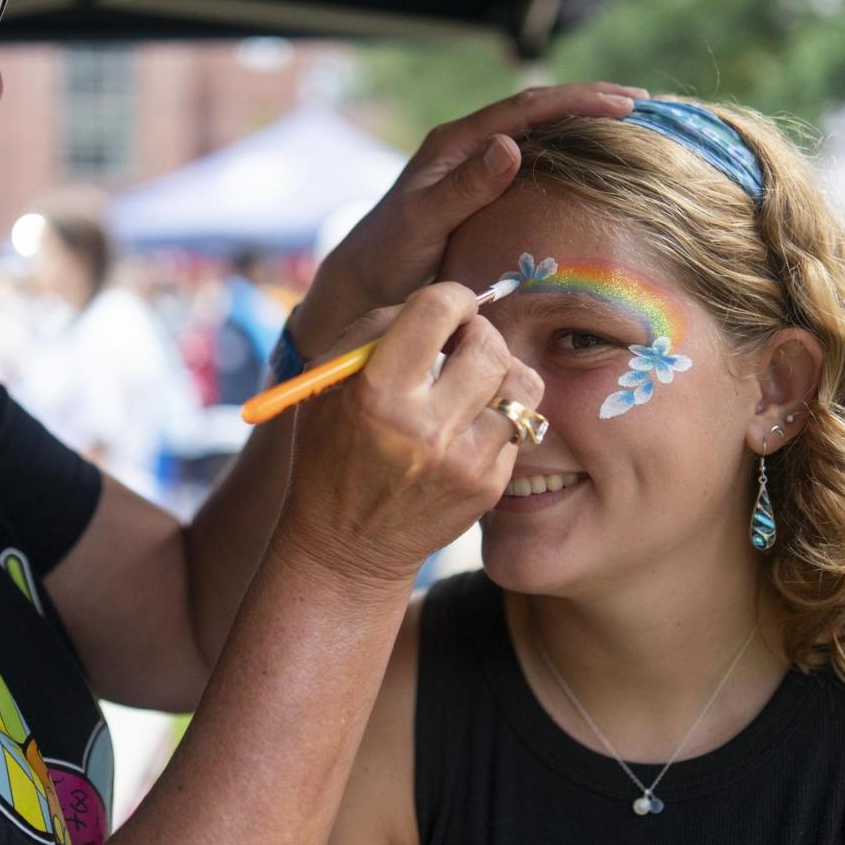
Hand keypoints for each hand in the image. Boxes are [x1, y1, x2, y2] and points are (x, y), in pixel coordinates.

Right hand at [276, 282, 544, 586]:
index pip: (437, 311)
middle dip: (478, 334)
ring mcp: (463, 462)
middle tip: (461, 344)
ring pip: (520, 385)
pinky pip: (517, 427)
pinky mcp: (487, 487)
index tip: (449, 307)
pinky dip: (496, 418)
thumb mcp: (324, 383)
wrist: (346, 547)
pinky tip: (467, 429)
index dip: (451, 298)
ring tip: (473, 381)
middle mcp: (425, 428)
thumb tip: (441, 303)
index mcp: (377, 394)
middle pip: (490, 345)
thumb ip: (374, 330)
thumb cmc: (330, 452)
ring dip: (500, 373)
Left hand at [291, 81, 646, 354]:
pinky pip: (532, 166)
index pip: (527, 108)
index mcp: (454, 143)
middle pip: (538, 112)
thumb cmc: (385, 257)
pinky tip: (593, 168)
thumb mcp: (423, 222)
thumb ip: (465, 187)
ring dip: (582, 127)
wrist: (360, 286)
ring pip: (538, 136)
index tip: (626, 104)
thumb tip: (512, 145)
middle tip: (644, 106)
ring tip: (630, 126)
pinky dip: (567, 158)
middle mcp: (467, 148)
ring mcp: (475, 169)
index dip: (578, 101)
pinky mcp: (481, 194)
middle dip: (590, 103)